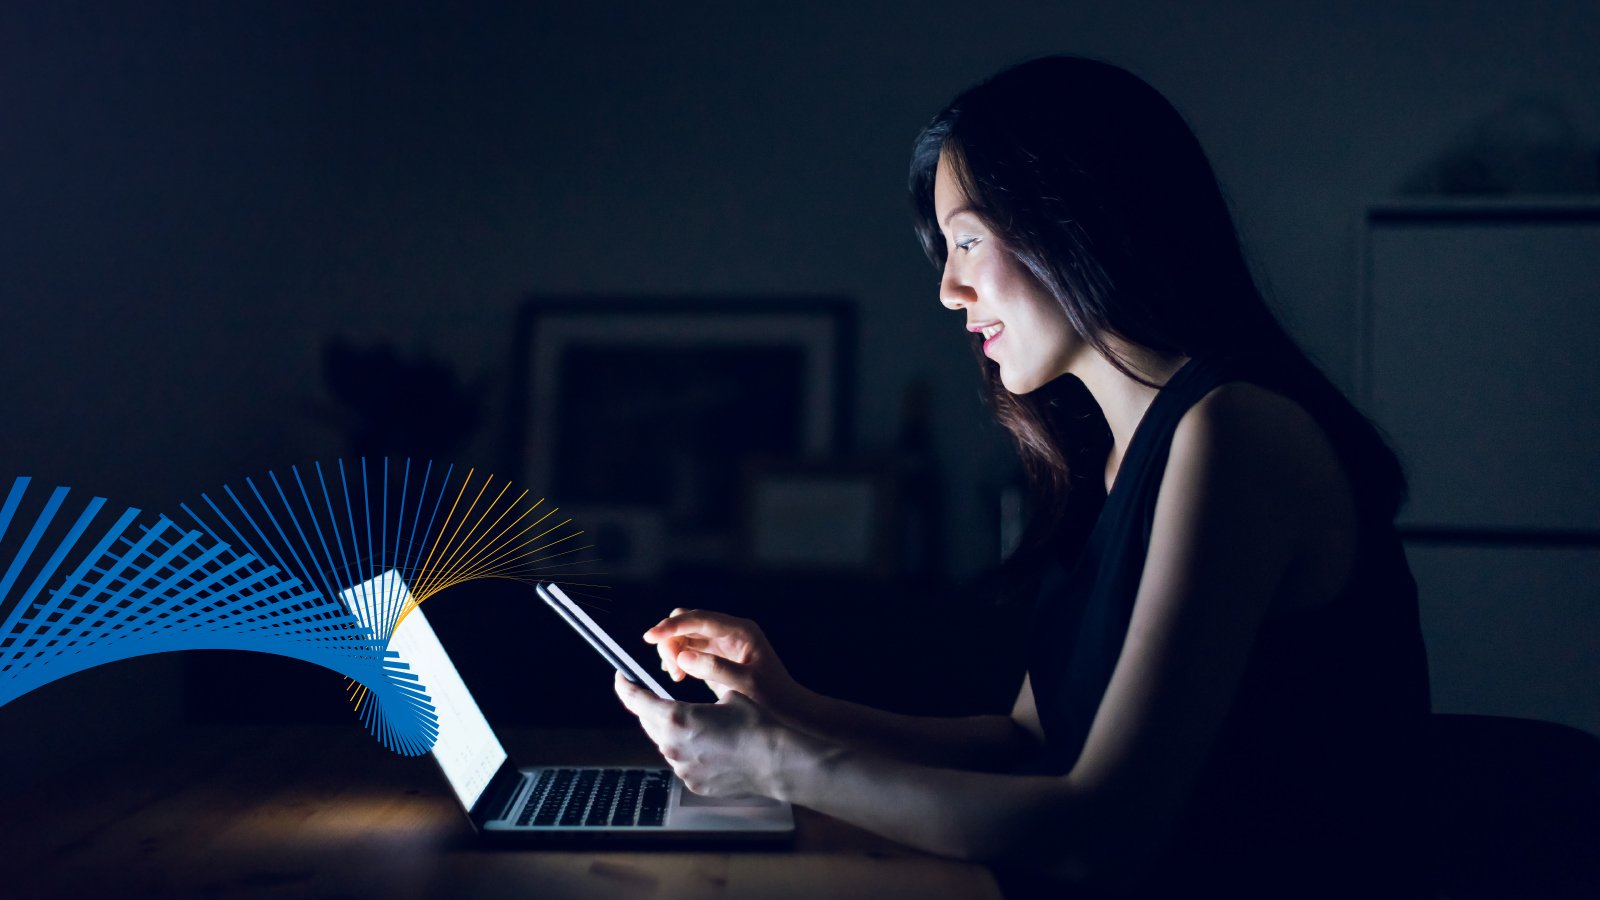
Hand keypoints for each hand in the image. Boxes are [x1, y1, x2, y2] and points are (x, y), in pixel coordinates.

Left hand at [613, 672, 781, 797]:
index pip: (636, 700)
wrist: (775, 761)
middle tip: (659, 697)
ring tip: (699, 725)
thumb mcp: (726, 695)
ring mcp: (681, 768)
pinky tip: (711, 747)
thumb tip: (690, 703)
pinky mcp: (692, 783)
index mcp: (676, 718)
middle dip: (651, 708)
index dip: (625, 687)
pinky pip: (682, 762)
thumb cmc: (755, 725)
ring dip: (673, 732)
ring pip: (665, 744)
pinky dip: (689, 752)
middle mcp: (672, 745)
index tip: (621, 678)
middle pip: (648, 722)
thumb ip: (696, 700)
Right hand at [643, 609, 809, 719]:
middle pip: (689, 621)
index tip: (649, 637)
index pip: (700, 619)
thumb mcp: (746, 685)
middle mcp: (730, 631)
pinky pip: (689, 647)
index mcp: (741, 631)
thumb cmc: (774, 698)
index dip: (672, 626)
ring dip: (673, 651)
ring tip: (675, 676)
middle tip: (671, 668)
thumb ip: (715, 669)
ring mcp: (723, 642)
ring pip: (686, 634)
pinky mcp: (716, 655)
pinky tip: (677, 675)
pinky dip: (678, 658)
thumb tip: (683, 656)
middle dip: (671, 639)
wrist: (789, 710)